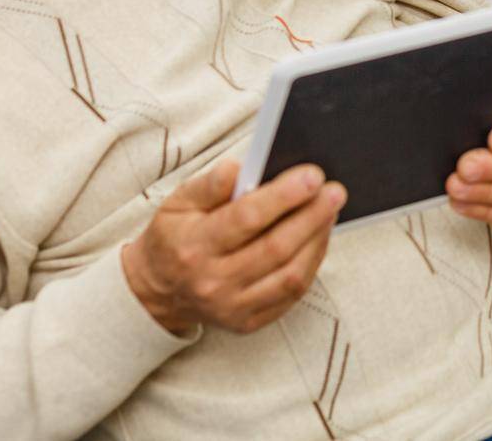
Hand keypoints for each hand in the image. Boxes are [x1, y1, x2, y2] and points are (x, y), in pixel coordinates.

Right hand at [121, 158, 344, 336]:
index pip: (246, 219)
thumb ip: (208, 184)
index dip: (284, 196)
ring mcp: (233, 307)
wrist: (156, 291)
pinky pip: (292, 294)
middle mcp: (213, 282)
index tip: (312, 176)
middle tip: (335, 191)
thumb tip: (238, 168)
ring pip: (290, 275)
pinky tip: (318, 237)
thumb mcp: (178, 202)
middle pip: (276, 248)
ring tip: (330, 210)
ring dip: (318, 239)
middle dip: (312, 216)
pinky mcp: (250, 322)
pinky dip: (312, 263)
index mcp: (194, 247)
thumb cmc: (174, 238)